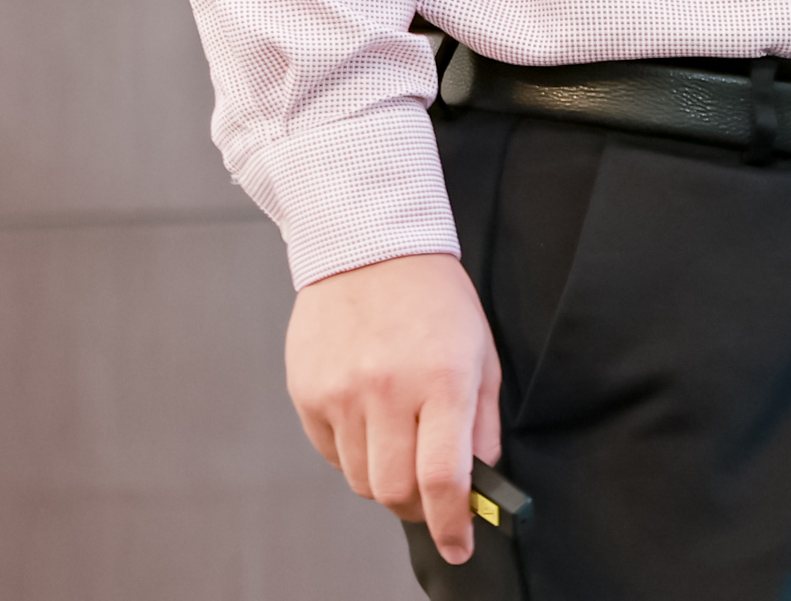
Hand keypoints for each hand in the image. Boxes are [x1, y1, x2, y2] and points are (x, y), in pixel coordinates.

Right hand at [284, 252, 500, 564]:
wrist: (368, 246)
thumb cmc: (432, 296)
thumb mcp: (480, 352)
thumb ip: (482, 422)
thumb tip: (480, 479)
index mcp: (441, 379)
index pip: (444, 477)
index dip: (452, 524)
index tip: (459, 544)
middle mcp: (387, 390)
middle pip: (394, 492)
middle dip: (417, 508)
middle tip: (429, 493)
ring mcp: (341, 393)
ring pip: (361, 480)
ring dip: (385, 479)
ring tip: (400, 441)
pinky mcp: (308, 392)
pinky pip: (332, 453)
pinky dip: (355, 453)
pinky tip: (370, 419)